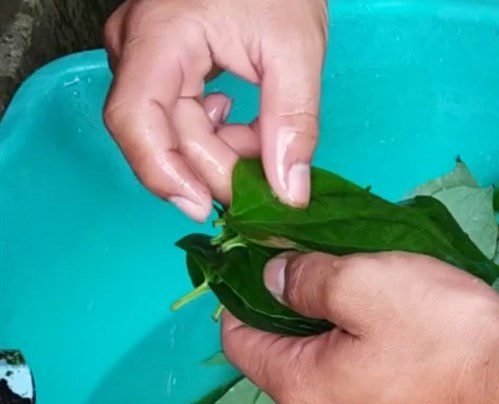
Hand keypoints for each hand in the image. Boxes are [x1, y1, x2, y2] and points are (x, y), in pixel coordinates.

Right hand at [103, 0, 327, 219]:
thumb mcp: (297, 50)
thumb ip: (293, 123)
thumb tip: (288, 194)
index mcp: (160, 35)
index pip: (134, 119)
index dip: (164, 174)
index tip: (207, 207)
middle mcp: (138, 49)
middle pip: (160, 136)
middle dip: (216, 167)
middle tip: (266, 179)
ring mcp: (147, 59)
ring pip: (173, 134)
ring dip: (223, 153)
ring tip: (265, 138)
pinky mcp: (164, 69)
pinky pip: (181, 121)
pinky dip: (219, 137)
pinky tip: (246, 124)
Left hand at [221, 251, 498, 403]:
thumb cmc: (442, 334)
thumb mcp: (363, 281)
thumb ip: (305, 278)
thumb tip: (271, 279)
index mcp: (301, 391)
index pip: (240, 345)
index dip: (239, 299)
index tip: (257, 262)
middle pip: (287, 364)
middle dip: (295, 317)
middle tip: (324, 269)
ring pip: (331, 379)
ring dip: (337, 339)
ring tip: (370, 299)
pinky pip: (368, 393)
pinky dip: (369, 362)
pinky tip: (402, 337)